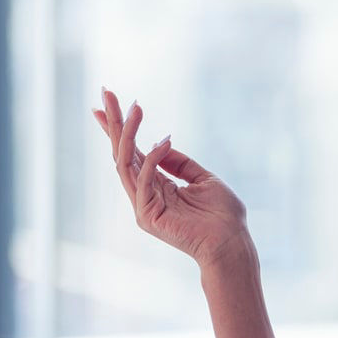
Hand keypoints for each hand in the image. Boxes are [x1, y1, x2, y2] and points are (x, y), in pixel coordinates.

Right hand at [94, 88, 254, 269]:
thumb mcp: (203, 179)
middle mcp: (145, 193)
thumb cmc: (223, 215)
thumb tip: (161, 142)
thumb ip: (180, 163)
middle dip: (113, 123)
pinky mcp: (148, 215)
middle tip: (106, 93)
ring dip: (127, 134)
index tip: (107, 102)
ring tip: (133, 108)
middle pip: (122, 153)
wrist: (232, 243)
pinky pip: (144, 180)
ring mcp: (143, 205)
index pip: (132, 152)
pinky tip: (163, 140)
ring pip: (125, 163)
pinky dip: (152, 159)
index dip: (119, 127)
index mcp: (157, 184)